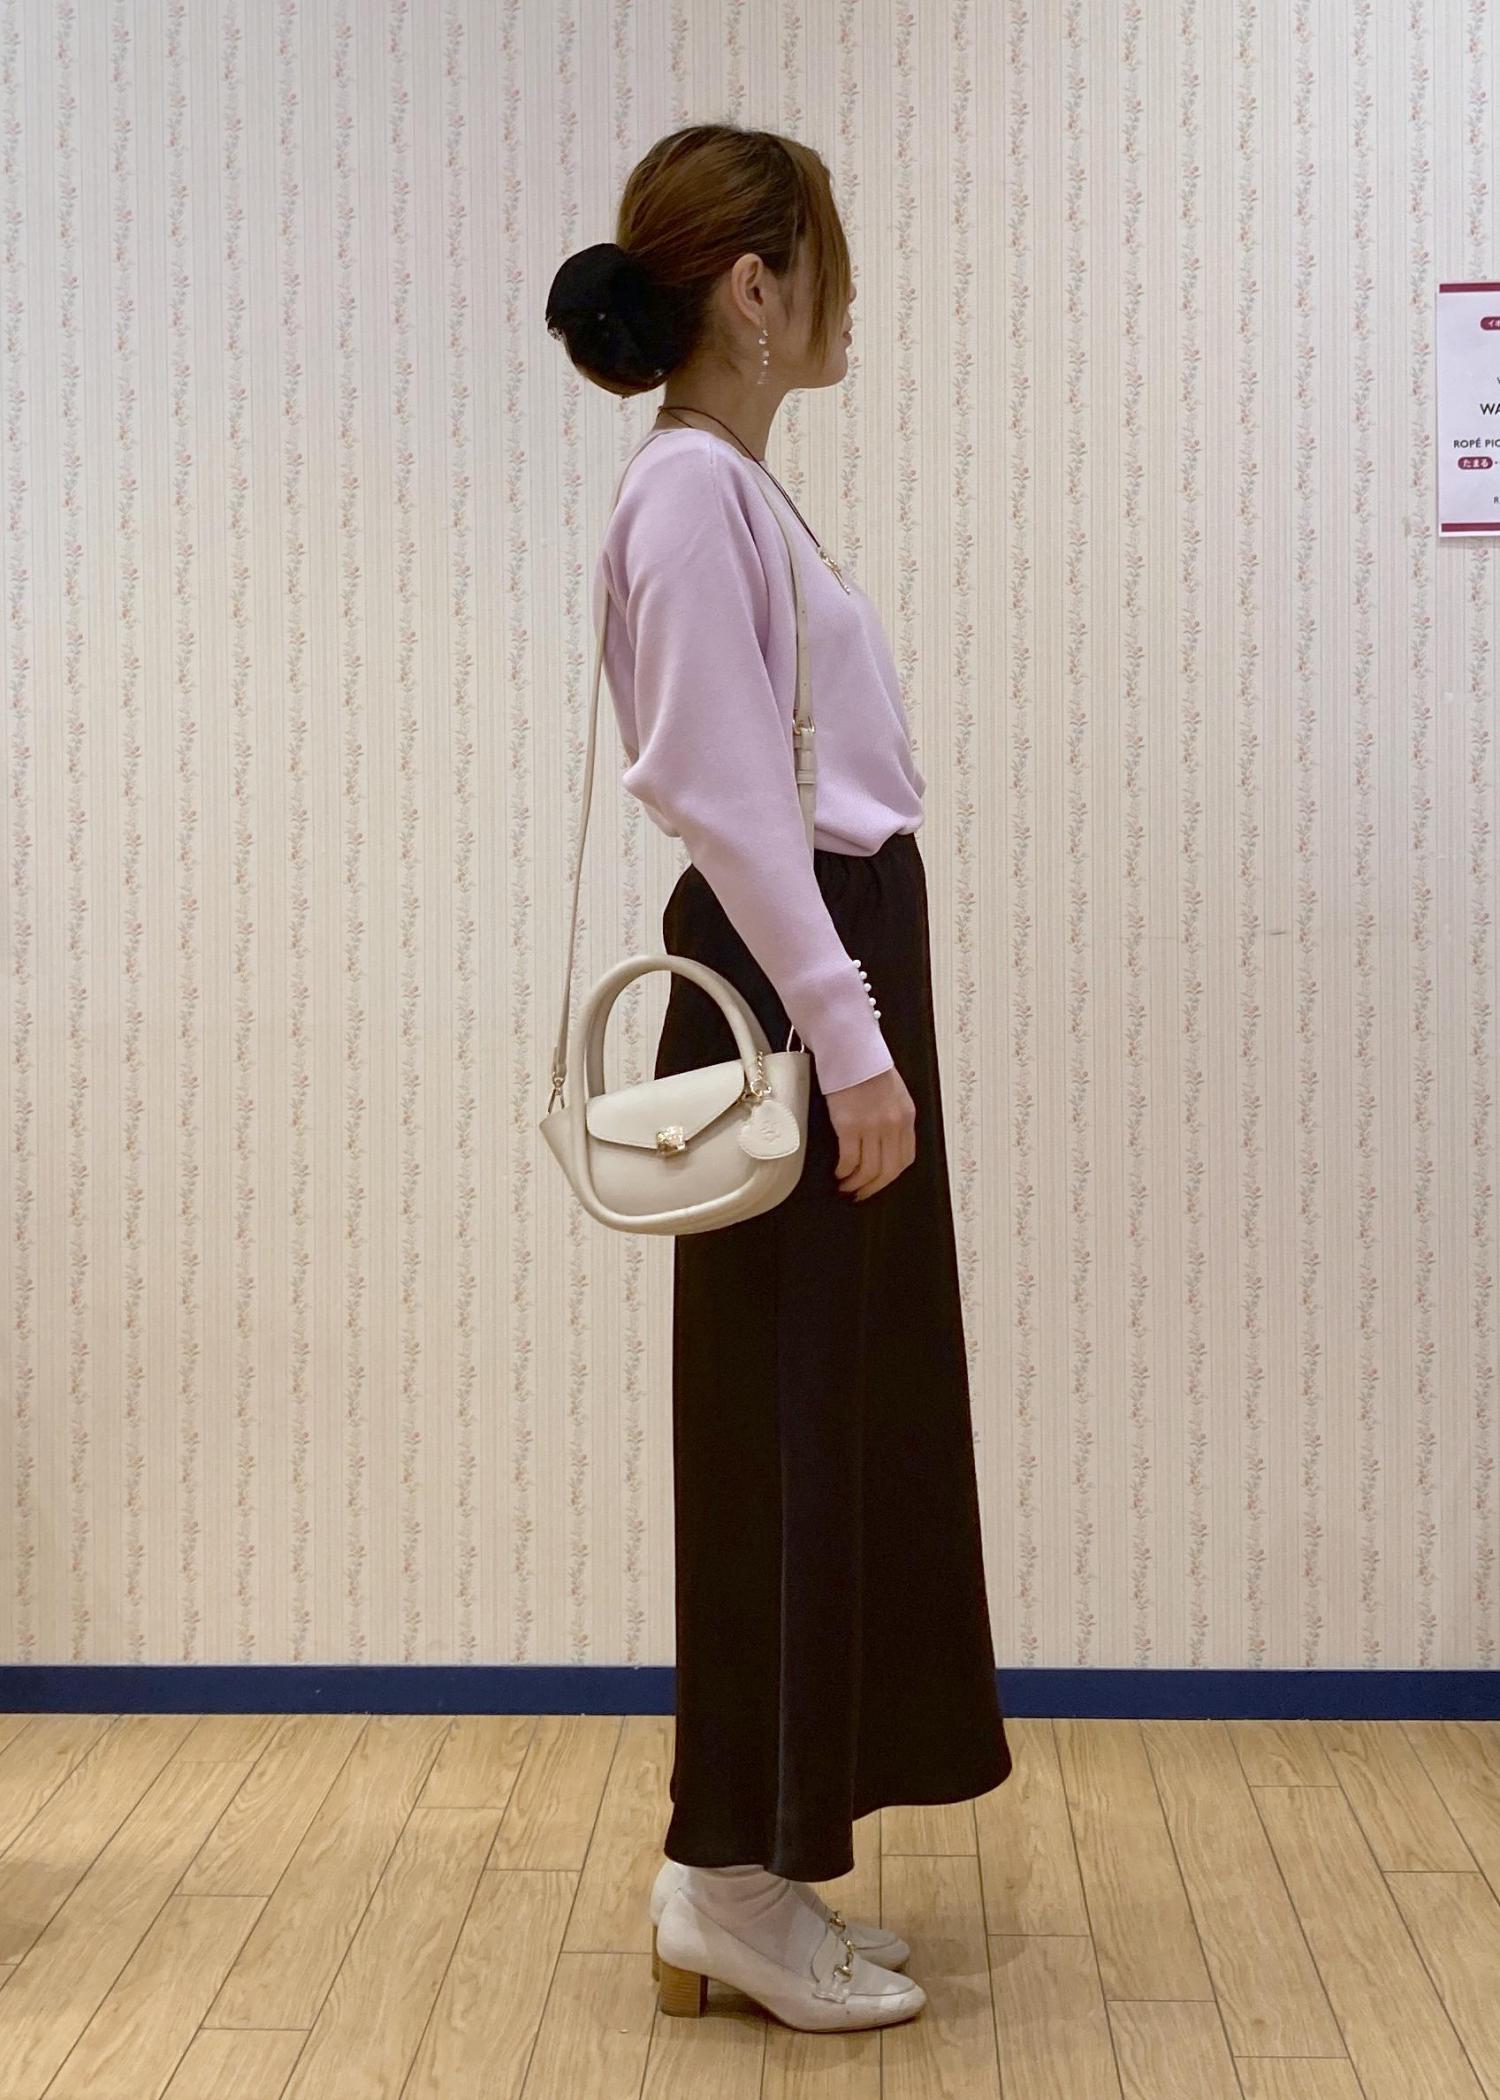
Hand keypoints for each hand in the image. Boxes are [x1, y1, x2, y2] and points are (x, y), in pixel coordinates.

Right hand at [824, 1063, 916, 1199]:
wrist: (850, 1049)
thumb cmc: (866, 1066)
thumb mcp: (893, 1093)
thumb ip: (892, 1117)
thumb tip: (882, 1141)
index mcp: (906, 1117)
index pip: (905, 1158)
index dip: (891, 1176)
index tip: (878, 1182)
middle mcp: (893, 1125)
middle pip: (888, 1170)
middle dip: (873, 1188)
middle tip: (860, 1194)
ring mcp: (872, 1127)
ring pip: (869, 1170)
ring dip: (856, 1184)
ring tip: (845, 1187)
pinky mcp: (850, 1126)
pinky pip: (850, 1160)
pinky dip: (844, 1172)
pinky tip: (837, 1173)